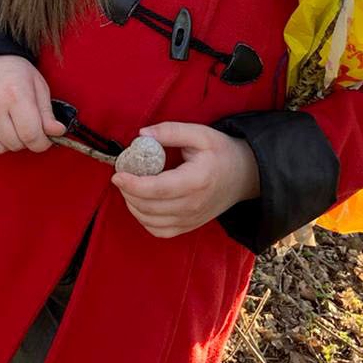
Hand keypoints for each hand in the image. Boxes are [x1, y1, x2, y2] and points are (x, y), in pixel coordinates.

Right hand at [0, 55, 65, 153]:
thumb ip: (47, 112)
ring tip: (7, 124)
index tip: (43, 139)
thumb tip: (57, 132)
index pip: (32, 136)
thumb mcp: (37, 85)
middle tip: (23, 125)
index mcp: (15, 94)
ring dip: (6, 142)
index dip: (42, 143)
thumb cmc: (13, 71)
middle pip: (15, 144)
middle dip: (24, 140)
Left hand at [111, 121, 258, 238]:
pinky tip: (142, 203)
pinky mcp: (189, 226)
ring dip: (133, 206)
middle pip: (150, 207)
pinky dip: (144, 220)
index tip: (118, 174)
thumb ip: (170, 131)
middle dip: (128, 192)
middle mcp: (194, 205)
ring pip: (150, 221)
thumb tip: (142, 135)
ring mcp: (192, 219)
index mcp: (197, 180)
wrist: (244, 175)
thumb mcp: (200, 134)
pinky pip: (159, 231)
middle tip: (122, 175)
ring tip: (131, 187)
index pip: (158, 189)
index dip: (133, 184)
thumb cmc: (221, 152)